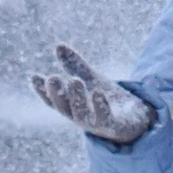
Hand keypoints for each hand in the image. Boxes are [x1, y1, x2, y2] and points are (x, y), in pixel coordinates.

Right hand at [32, 44, 154, 144]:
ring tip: (75, 80)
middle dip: (57, 94)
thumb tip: (58, 46)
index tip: (34, 77)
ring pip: (82, 115)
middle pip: (65, 108)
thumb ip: (75, 65)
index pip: (54, 100)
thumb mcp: (92, 79)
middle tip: (53, 78)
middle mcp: (81, 118)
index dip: (43, 91)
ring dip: (77, 98)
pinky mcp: (115, 127)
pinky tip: (97, 93)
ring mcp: (97, 124)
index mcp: (73, 106)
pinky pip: (105, 119)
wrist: (138, 118)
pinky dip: (100, 106)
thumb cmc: (109, 100)